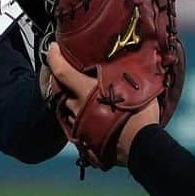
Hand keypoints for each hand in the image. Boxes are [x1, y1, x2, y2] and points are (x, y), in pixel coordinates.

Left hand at [46, 44, 159, 165]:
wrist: (141, 148)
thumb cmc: (137, 114)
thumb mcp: (135, 84)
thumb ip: (125, 69)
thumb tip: (130, 55)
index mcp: (85, 91)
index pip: (61, 71)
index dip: (54, 57)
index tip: (53, 48)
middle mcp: (77, 108)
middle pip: (61, 91)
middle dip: (62, 81)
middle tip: (69, 71)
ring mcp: (78, 126)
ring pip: (69, 109)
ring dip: (73, 100)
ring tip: (84, 94)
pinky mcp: (84, 141)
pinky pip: (76, 126)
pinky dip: (80, 117)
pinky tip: (91, 115)